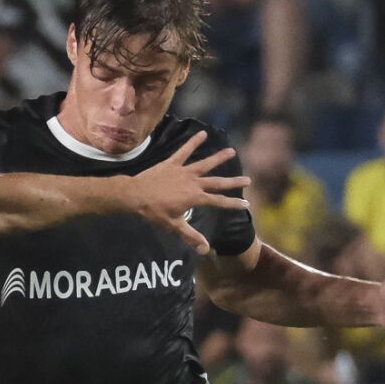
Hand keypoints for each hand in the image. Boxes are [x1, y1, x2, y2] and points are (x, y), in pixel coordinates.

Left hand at [128, 133, 246, 254]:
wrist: (136, 196)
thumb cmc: (154, 212)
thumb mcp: (174, 226)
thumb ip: (191, 236)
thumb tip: (206, 250)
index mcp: (195, 198)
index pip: (218, 202)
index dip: (233, 204)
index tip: (247, 204)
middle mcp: (193, 183)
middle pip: (217, 182)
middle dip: (233, 182)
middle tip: (248, 179)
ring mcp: (183, 171)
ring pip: (205, 164)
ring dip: (219, 158)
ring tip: (231, 151)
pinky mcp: (172, 163)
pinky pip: (184, 151)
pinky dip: (193, 142)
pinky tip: (203, 133)